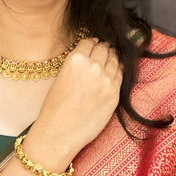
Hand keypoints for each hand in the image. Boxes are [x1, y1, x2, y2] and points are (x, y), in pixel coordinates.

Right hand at [30, 39, 122, 163]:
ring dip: (113, 57)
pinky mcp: (114, 94)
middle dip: (104, 48)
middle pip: (104, 49)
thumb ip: (75, 65)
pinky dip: (119, 70)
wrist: (60, 132)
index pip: (89, 42)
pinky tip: (117, 70)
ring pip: (115, 60)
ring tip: (112, 57)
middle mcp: (93, 66)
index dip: (92, 42)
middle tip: (105, 48)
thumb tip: (88, 58)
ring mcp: (106, 80)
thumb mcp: (61, 77)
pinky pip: (121, 75)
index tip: (94, 43)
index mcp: (75, 59)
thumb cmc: (55, 109)